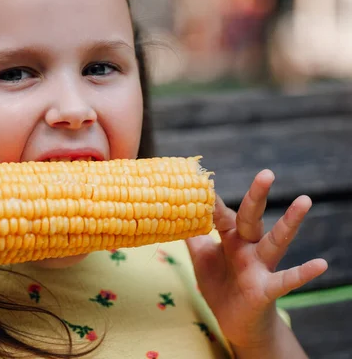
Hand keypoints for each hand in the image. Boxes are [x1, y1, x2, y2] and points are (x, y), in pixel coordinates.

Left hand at [186, 170, 327, 348]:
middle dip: (257, 196)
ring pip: (275, 241)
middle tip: (266, 173)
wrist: (235, 322)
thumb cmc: (220, 284)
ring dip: (290, 222)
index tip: (205, 182)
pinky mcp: (267, 288)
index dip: (213, 202)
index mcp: (230, 238)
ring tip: (304, 200)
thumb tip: (174, 211)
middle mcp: (247, 247)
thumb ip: (191, 235)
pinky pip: (287, 280)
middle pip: (251, 218)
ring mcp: (259, 266)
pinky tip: (321, 264)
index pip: (222, 214)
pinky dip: (303, 273)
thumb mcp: (201, 257)